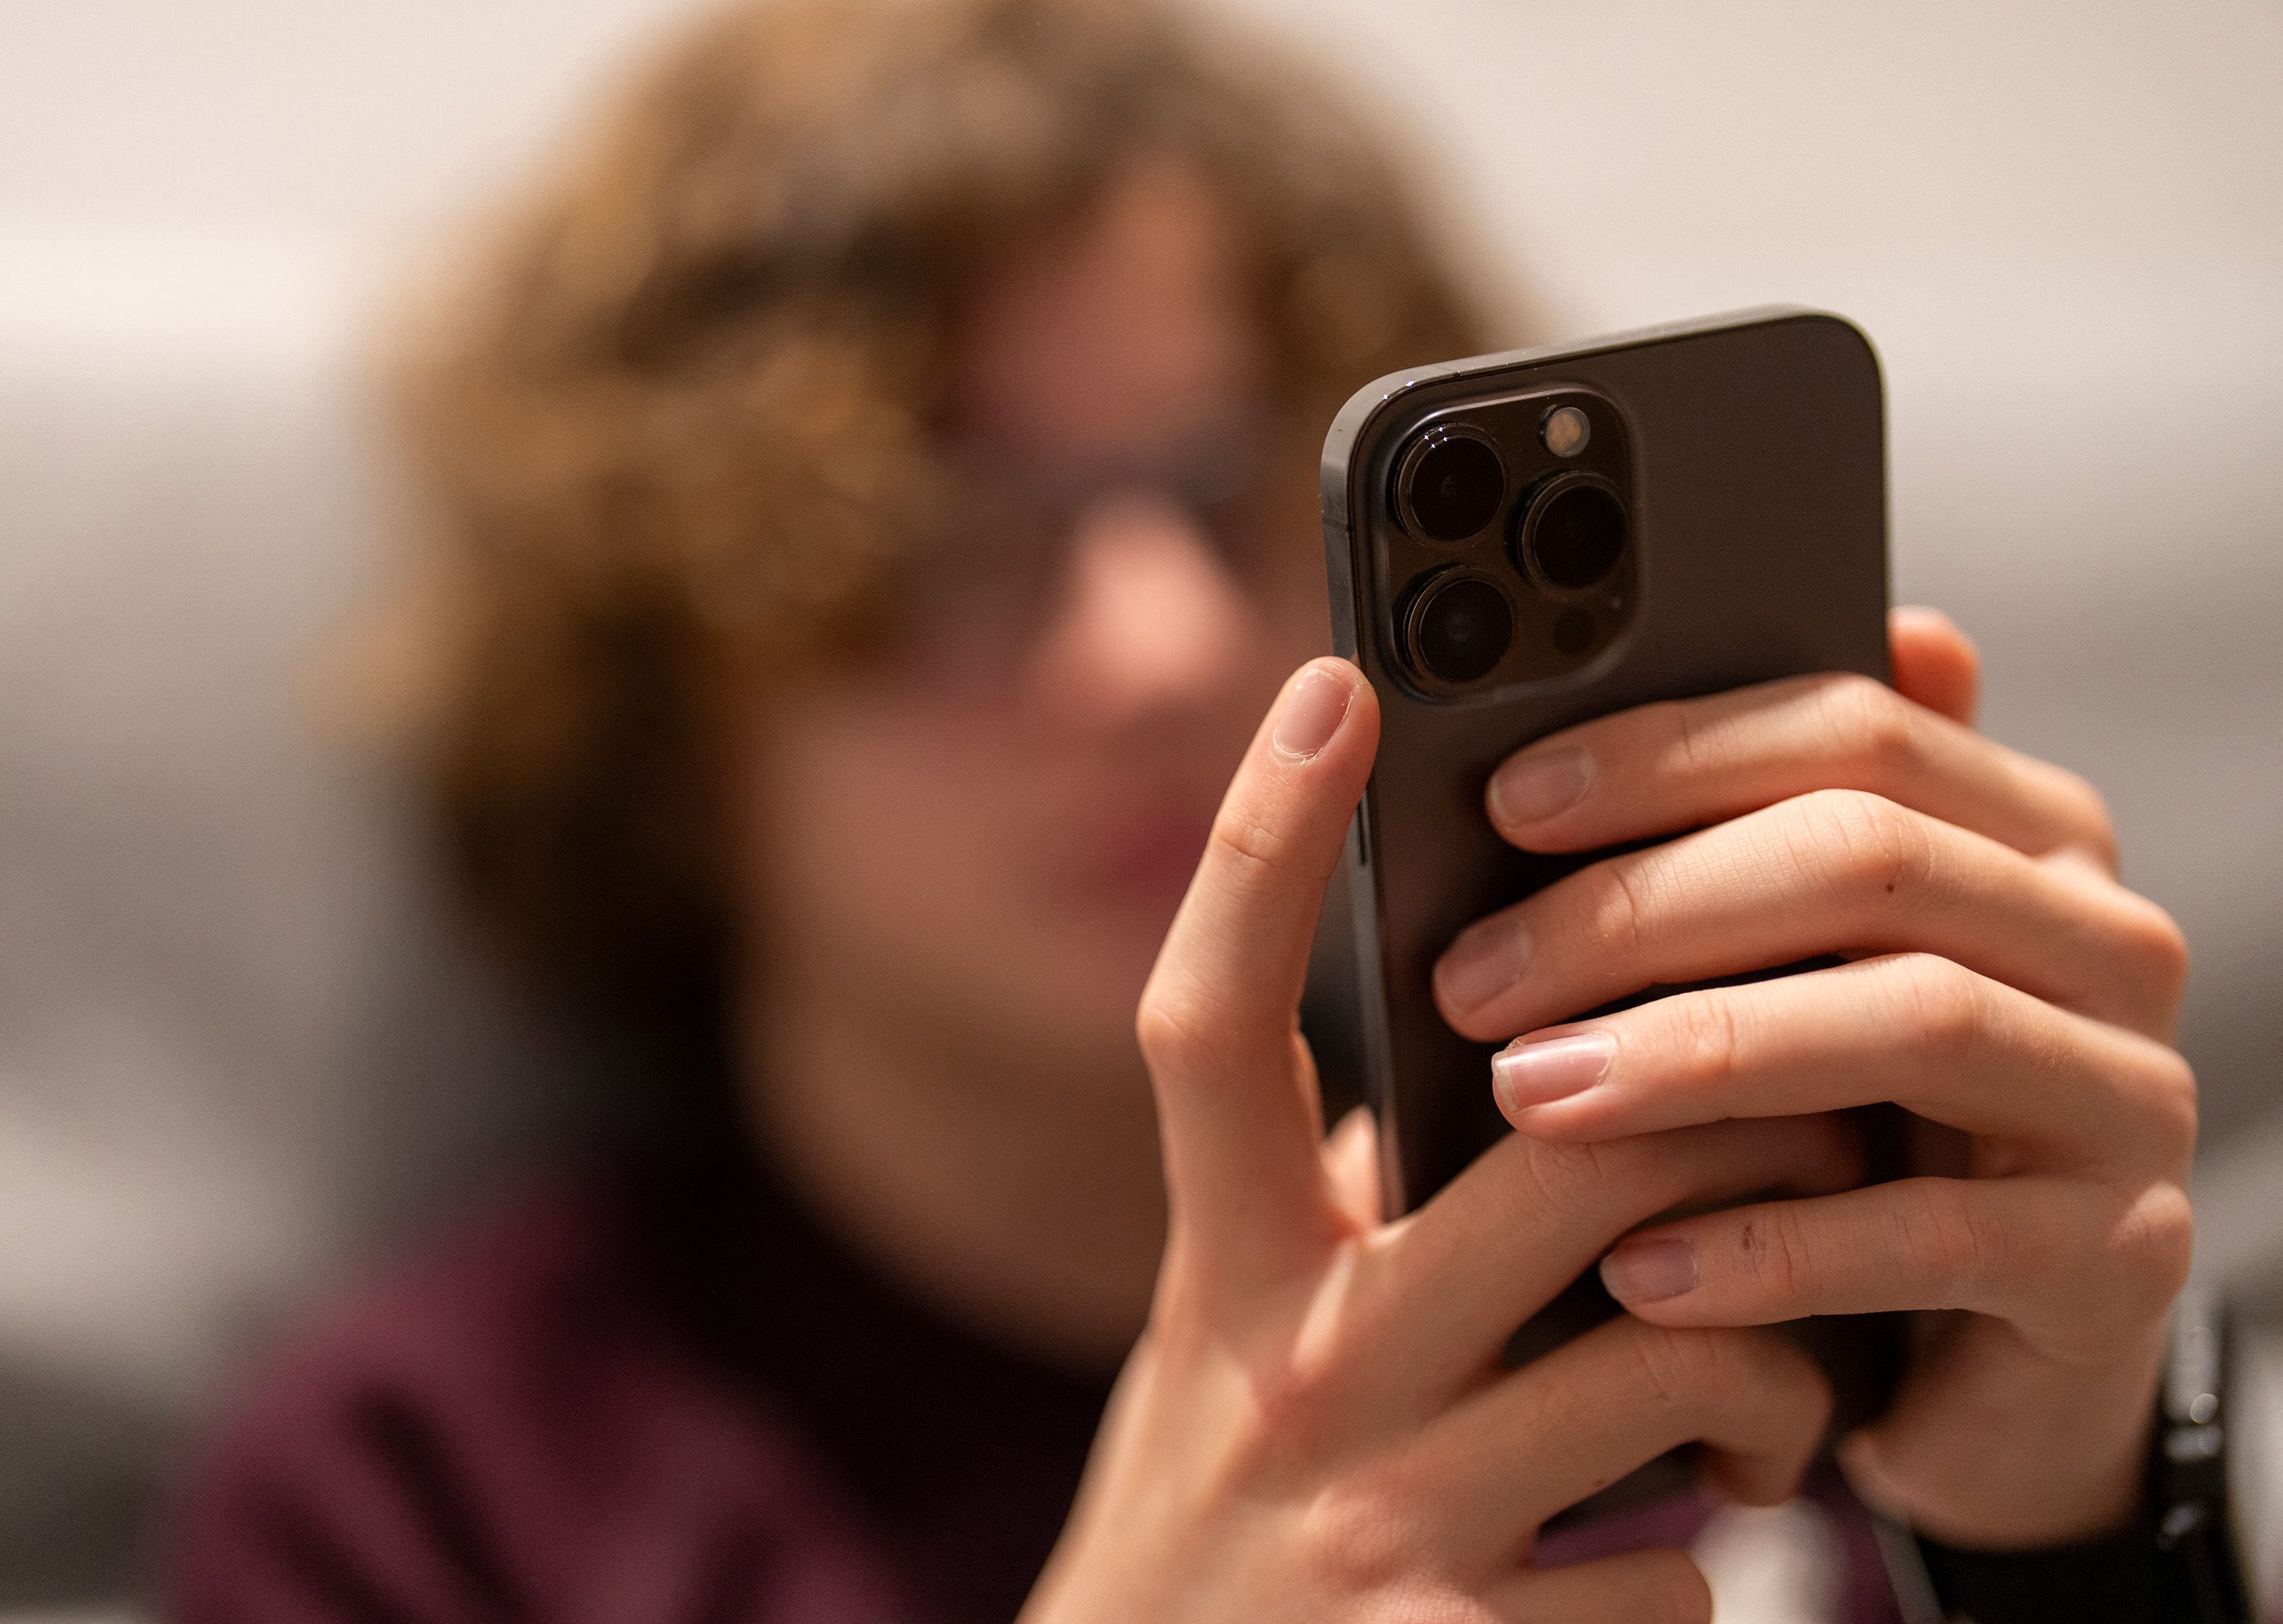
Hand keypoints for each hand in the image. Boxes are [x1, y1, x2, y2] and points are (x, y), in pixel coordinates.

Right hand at [1026, 659, 1851, 1623]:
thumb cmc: (1221, 1513)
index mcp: (1215, 1276)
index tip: (1328, 683)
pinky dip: (1736, 1531)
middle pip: (1565, 1145)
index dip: (1256, 843)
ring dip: (1778, 1341)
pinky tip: (1700, 1533)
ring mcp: (1385, 1527)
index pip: (1204, 1025)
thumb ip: (1335, 1199)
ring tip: (1771, 1366)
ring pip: (1685, 1334)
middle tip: (1790, 1099)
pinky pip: (1699, 1559)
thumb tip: (1501, 1047)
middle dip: (1732, 1097)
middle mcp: (1288, 1379)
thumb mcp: (1229, 1341)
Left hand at [1437, 607, 2193, 1548]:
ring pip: (1917, 1022)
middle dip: (1643, 909)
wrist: (1979, 1366)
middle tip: (1469, 980)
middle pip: (1872, 862)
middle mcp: (2106, 942)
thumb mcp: (1798, 991)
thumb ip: (1730, 862)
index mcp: (2030, 834)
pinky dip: (1767, 1248)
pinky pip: (1932, 1235)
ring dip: (1693, 1056)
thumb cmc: (1856, 1140)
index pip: (1855, 734)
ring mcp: (2130, 1100)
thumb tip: (1560, 738)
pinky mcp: (2121, 1263)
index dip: (1670, 757)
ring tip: (1529, 1093)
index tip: (1504, 804)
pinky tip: (1633, 1267)